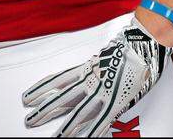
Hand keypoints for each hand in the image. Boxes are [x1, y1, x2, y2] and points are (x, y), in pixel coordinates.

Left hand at [22, 16, 172, 136]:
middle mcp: (90, 80)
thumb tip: (90, 70)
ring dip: (66, 127)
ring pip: (79, 111)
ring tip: (55, 138)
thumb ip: (95, 66)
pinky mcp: (117, 100)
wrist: (143, 42)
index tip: (28, 96)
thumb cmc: (129, 46)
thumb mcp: (104, 54)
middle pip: (62, 98)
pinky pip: (103, 120)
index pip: (58, 81)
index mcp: (86, 69)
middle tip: (30, 120)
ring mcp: (103, 90)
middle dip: (45, 111)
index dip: (42, 90)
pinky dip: (94, 131)